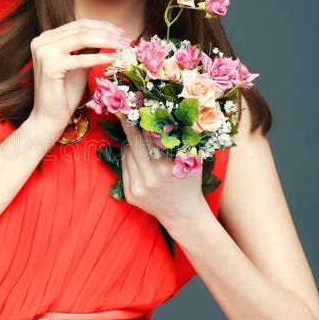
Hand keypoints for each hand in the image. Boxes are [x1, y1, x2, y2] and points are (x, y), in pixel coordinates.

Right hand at [29, 19, 130, 138]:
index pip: (79, 25)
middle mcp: (42, 41)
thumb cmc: (65, 93)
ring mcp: (44, 52)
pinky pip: (80, 58)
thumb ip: (90, 48)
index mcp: (47, 38)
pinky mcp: (50, 66)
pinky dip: (99, 57)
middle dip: (108, 32)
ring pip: (82, 38)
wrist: (49, 117)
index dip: (103, 26)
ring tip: (124, 45)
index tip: (122, 32)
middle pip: (81, 29)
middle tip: (128, 38)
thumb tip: (111, 34)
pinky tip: (113, 58)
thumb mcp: (80, 65)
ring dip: (107, 41)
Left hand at [119, 114, 205, 230]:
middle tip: (126, 110)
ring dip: (131, 142)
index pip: (149, 137)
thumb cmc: (190, 183)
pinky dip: (129, 157)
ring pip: (127, 154)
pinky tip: (136, 153)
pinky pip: (124, 167)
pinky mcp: (130, 195)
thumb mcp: (194, 161)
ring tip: (138, 135)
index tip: (136, 105)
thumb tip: (179, 112)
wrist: (183, 214)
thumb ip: (186, 140)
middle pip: (134, 143)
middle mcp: (149, 178)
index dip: (142, 120)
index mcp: (165, 168)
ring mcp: (137, 188)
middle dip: (130, 125)